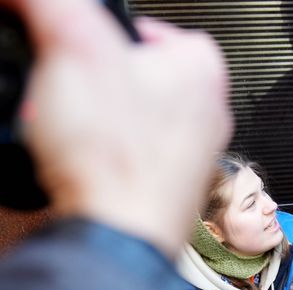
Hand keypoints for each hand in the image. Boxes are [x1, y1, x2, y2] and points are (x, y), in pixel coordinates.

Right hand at [6, 0, 232, 255]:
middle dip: (97, 82)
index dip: (107, 34)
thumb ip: (53, 6)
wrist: (121, 234)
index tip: (82, 46)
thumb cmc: (119, 158)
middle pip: (139, 76)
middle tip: (70, 91)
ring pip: (131, 119)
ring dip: (95, 120)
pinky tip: (81, 161)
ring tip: (71, 129)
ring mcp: (193, 156)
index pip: (154, 27)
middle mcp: (210, 112)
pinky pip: (128, 158)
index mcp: (201, 67)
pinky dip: (102, 156)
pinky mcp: (170, 189)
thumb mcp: (73, 48)